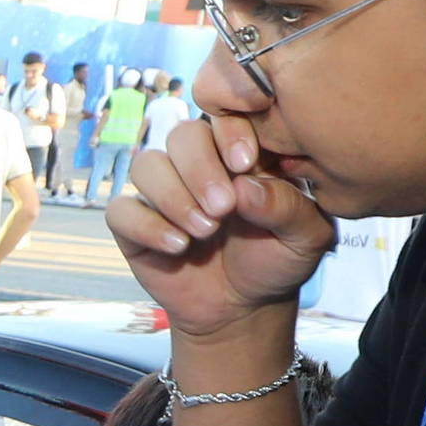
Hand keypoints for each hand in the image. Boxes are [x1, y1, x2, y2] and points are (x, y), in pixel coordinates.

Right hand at [106, 112, 330, 339]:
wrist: (244, 308)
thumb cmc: (277, 261)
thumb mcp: (304, 238)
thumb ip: (287, 207)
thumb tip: (245, 187)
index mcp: (239, 152)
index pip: (224, 117)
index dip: (228, 132)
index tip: (244, 164)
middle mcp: (197, 164)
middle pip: (182, 135)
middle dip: (199, 169)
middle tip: (222, 209)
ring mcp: (162, 192)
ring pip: (146, 164)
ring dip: (172, 196)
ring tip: (204, 231)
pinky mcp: (134, 224)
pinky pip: (121, 210)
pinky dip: (146, 226)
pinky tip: (177, 247)